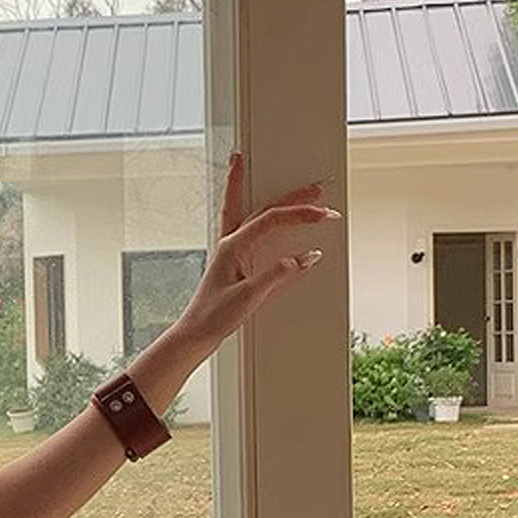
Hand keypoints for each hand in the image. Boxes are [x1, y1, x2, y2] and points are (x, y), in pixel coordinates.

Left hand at [175, 152, 339, 354]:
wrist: (196, 332)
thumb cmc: (214, 315)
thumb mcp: (250, 295)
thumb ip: (278, 274)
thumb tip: (304, 258)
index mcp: (232, 245)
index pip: (270, 219)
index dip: (298, 213)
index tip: (322, 214)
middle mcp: (230, 243)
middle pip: (263, 209)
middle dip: (290, 196)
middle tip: (315, 186)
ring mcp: (231, 251)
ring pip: (250, 213)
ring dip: (266, 196)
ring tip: (280, 184)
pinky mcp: (234, 262)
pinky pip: (251, 233)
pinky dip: (262, 220)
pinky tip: (270, 220)